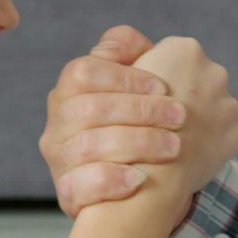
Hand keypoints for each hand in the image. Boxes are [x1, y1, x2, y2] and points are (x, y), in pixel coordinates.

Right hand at [41, 26, 187, 215]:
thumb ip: (130, 56)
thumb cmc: (137, 126)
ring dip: (137, 143)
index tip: (163, 86)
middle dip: (140, 110)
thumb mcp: (132, 86)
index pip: (84, 73)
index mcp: (68, 93)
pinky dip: (111, 180)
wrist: (137, 189)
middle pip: (88, 109)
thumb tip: (125, 43)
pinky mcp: (68, 194)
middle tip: (181, 117)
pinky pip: (79, 186)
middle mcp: (57, 125)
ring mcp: (60, 161)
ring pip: (87, 146)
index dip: (125, 77)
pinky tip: (140, 179)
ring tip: (174, 147)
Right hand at [126, 36, 237, 205]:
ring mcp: (229, 104)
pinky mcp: (236, 134)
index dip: (155, 79)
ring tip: (171, 138)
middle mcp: (214, 71)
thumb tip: (125, 43)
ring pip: (210, 107)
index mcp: (184, 49)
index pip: (170, 57)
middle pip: (195, 80)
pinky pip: (220, 134)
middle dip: (181, 95)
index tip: (147, 97)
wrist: (147, 173)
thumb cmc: (121, 123)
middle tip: (160, 119)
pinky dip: (206, 141)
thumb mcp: (111, 75)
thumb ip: (124, 52)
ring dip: (196, 118)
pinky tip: (185, 152)